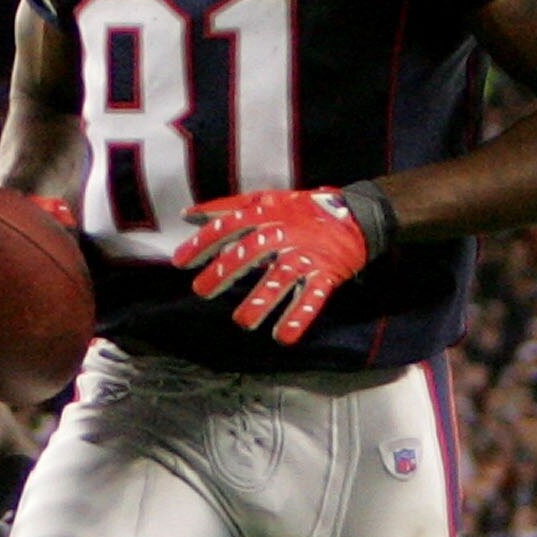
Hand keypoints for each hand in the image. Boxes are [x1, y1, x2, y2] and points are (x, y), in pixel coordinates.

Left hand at [176, 188, 373, 345]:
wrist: (355, 215)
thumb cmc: (302, 210)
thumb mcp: (265, 200)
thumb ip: (226, 209)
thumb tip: (187, 214)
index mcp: (266, 213)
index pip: (229, 226)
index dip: (203, 243)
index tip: (180, 262)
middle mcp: (284, 232)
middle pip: (250, 252)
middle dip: (224, 272)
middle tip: (202, 291)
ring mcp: (306, 254)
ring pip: (280, 278)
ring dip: (260, 301)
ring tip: (243, 322)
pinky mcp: (326, 274)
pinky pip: (312, 297)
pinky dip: (298, 317)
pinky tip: (283, 336)